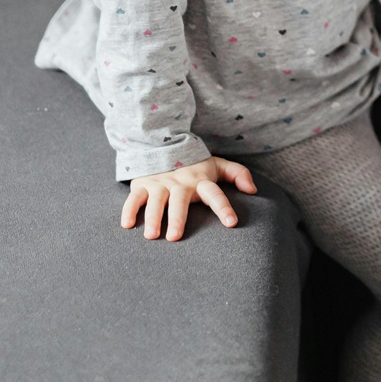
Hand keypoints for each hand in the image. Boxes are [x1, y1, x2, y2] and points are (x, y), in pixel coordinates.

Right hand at [122, 156, 258, 241]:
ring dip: (152, 218)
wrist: (164, 144)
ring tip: (151, 236)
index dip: (224, 207)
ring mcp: (160, 183)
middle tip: (175, 237)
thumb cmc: (195, 164)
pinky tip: (127, 225)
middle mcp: (180, 183)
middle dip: (177, 218)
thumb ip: (237, 174)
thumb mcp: (218, 164)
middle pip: (179, 201)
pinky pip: (134, 198)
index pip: (215, 194)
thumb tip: (253, 190)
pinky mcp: (142, 184)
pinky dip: (129, 210)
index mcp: (201, 180)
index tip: (232, 223)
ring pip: (155, 201)